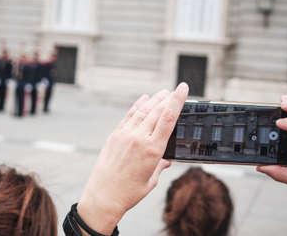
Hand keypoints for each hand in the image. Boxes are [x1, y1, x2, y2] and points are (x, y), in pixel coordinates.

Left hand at [77, 83, 188, 233]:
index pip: (169, 118)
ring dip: (154, 100)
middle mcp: (139, 139)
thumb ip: (160, 166)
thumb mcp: (151, 180)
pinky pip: (128, 117)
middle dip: (169, 98)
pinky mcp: (114, 136)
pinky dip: (137, 106)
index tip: (183, 89)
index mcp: (153, 150)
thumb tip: (166, 160)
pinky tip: (144, 99)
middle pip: (157, 111)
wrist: (103, 196)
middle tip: (176, 89)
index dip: (177, 101)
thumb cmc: (129, 192)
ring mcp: (125, 135)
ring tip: (163, 92)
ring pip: (143, 111)